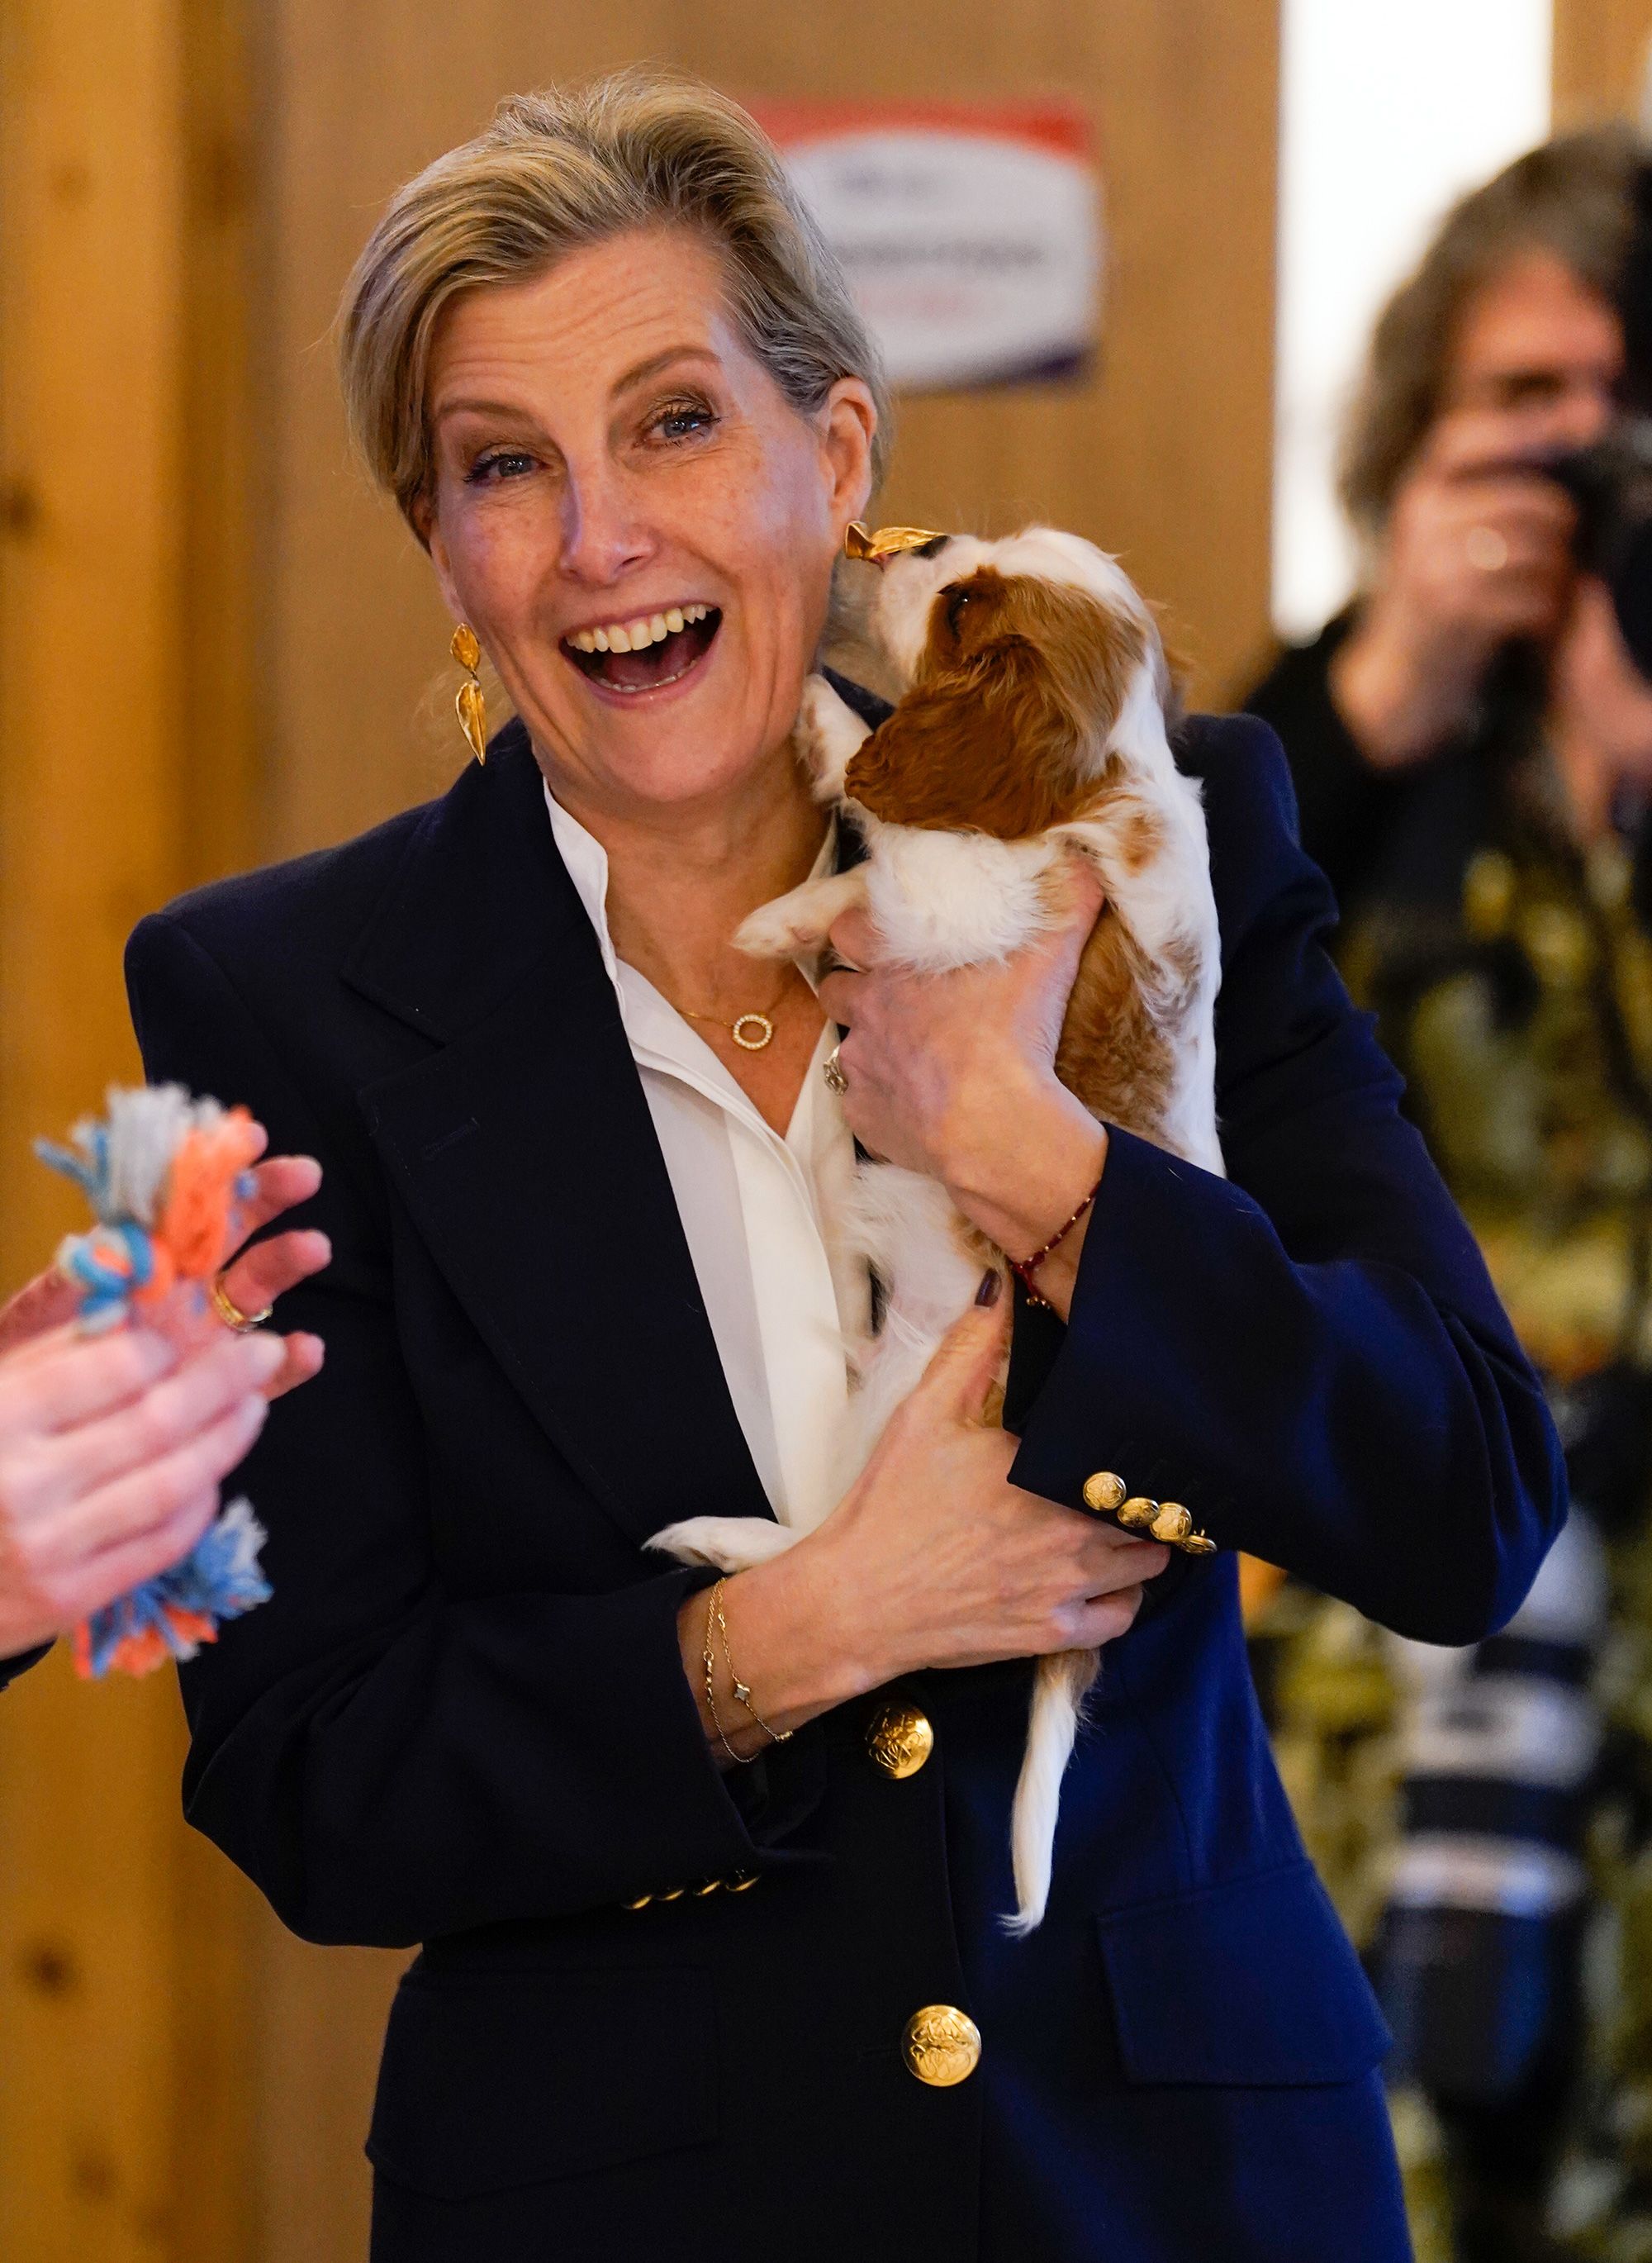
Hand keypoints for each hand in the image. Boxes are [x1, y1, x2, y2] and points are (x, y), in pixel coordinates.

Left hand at [0, 1142, 329, 1398]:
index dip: (216, 1169)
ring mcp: (205, 1337)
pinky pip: (265, 1374)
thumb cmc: (32, 1364)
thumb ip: (63, 1286)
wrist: (41, 1429)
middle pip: (234, 1232)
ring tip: (313, 1247)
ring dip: (288, 1263)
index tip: (247, 1140)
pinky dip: (290, 1363)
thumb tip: (93, 1250)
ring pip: (258, 1291)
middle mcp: (179, 1292)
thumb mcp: (36, 1319)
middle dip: (272, 1197)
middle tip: (303, 1176)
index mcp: (137, 1262)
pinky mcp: (219, 1390)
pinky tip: (306, 1348)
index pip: (182, 1202)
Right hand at [0, 1322, 285, 1654]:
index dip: (168, 1342)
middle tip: (263, 1351)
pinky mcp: (68, 1599)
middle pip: (159, 1421)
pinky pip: (161, 1543)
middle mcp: (24, 1483)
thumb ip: (52, 1354)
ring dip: (227, 1438)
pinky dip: (200, 1501)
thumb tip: (140, 1301)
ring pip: (173, 1484)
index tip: (191, 1325)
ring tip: (254, 1403)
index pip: (117, 1366)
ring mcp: (50, 1548)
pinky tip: (214, 1470)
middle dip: (225, 1380)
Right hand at [687, 1289, 1166, 1750]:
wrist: (856, 1598)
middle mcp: (1070, 1531)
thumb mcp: (924, 1412)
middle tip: (1131, 1481)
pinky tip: (1104, 1579)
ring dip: (1143, 1544)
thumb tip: (999, 1287)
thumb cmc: (890, 1503)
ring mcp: (1066, 1586)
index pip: (1131, 1453)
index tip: (1141, 1435)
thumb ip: (972, 1346)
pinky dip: (1123, 1598)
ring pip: (1149, 1564)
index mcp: (1046, 1470)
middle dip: (1146, 1495)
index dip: (1144, 1444)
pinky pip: (1122, 1617)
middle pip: (1152, 1510)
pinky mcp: (1053, 1633)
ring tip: (1123, 1525)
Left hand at [818, 862, 1107, 1295]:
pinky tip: (918, 1108)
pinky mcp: (865, 1118)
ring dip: (871, 1048)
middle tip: (894, 1000)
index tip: (876, 939)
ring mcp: (861, 1069)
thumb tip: (1084, 860)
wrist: (996, 1126)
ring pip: (848, 1049)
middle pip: (835, 990)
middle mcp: (866, 1015)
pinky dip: (883, 1105)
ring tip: (914, 1058)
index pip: (847, 930)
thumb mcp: (1049, 956)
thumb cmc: (1014, 1035)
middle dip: (856, 991)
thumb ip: (1066, 903)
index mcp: (895, 969)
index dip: (858, 932)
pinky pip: (862, 1106)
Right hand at [1332, 407, 1577, 765]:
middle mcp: (1419, 519)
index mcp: (1418, 488)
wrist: (1398, 672)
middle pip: (1528, 502)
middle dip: (1562, 527)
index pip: (1463, 437)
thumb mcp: (1443, 526)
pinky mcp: (1451, 611)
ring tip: (1552, 585)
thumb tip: (1572, 424)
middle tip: (1565, 546)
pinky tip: (1540, 617)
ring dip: (1559, 572)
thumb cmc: (1439, 590)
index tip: (1586, 414)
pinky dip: (1547, 610)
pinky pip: (1531, 596)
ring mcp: (1432, 566)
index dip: (1526, 422)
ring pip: (1536, 550)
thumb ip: (1489, 484)